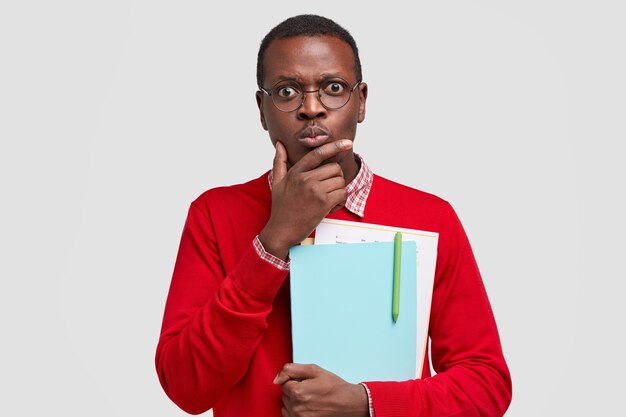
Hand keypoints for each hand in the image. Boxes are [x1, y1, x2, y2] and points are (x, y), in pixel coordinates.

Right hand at [259, 140, 351, 259]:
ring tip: (328, 200)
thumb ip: (279, 161)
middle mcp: (306, 179)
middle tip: (328, 190)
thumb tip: (279, 144)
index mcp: (296, 172)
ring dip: (339, 191)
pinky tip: (332, 207)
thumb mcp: (276, 182)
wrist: (281, 230)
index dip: (334, 146)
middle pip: (335, 168)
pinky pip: (342, 194)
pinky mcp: (323, 203)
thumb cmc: (281, 207)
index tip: (347, 143)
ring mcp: (315, 190)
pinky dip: (341, 201)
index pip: (318, 154)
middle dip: (336, 178)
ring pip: (340, 181)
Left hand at [273, 363, 368, 416]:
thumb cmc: (335, 387)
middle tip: (310, 389)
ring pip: (286, 406)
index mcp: (298, 392)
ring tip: (309, 398)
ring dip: (294, 401)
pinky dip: (295, 411)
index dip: (295, 380)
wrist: (349, 404)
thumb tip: (276, 378)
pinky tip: (307, 407)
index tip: (306, 382)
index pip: (284, 383)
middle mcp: (297, 407)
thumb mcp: (314, 370)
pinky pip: (290, 416)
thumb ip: (292, 369)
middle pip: (285, 395)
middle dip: (294, 390)